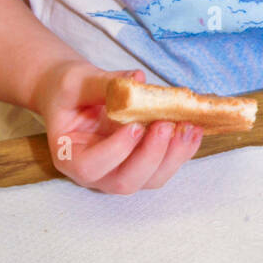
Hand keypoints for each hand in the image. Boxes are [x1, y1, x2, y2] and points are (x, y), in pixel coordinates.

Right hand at [34, 61, 203, 193]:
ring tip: (188, 126)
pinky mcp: (143, 163)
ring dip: (174, 155)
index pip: (91, 167)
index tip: (134, 126)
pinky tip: (193, 127)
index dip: (116, 151)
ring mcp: (122, 171)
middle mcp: (97, 173)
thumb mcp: (75, 82)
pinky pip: (165, 165)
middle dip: (151, 155)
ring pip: (151, 179)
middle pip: (126, 181)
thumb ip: (103, 83)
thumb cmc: (68, 92)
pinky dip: (182, 149)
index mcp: (70, 157)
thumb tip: (137, 80)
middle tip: (166, 124)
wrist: (73, 95)